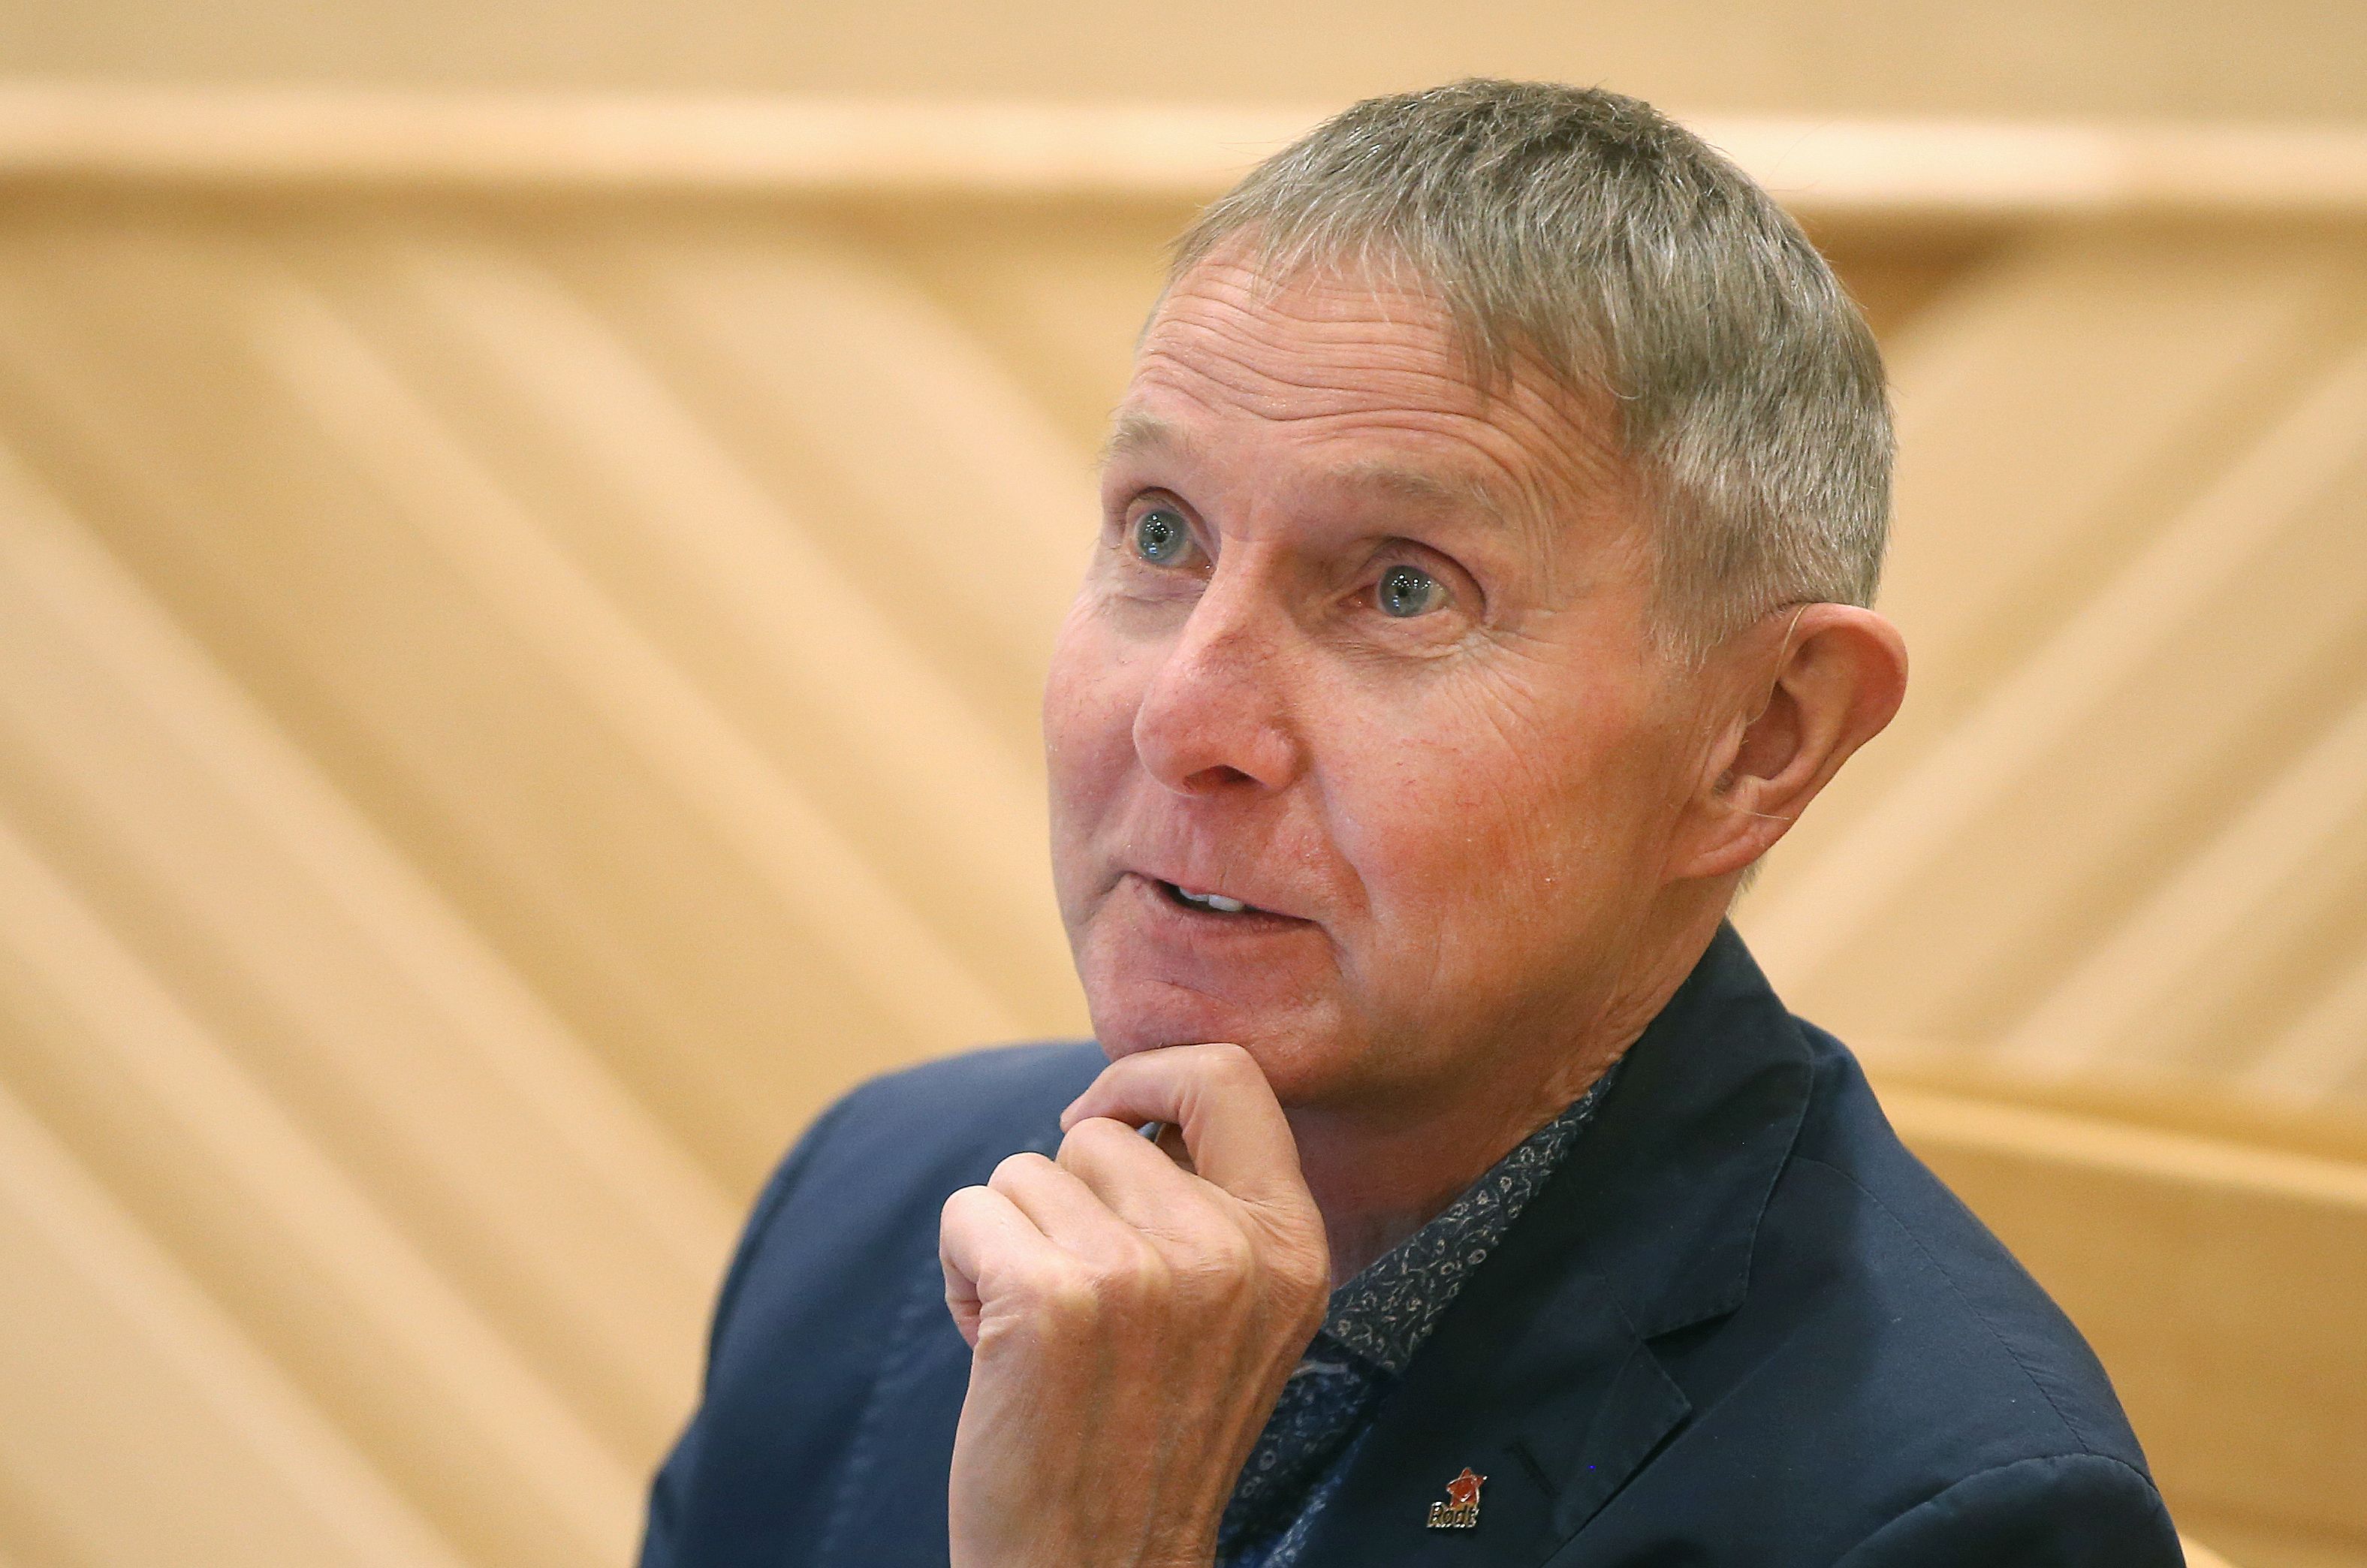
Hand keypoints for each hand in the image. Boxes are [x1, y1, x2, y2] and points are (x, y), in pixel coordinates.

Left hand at [939, 1043, 1330, 1567]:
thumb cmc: (1145, 1437)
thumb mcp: (1234, 1316)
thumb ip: (1211, 1208)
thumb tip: (1130, 1104)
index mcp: (1291, 1248)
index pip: (1232, 1078)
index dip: (1151, 1075)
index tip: (1103, 1114)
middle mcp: (1229, 1252)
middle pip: (1101, 1134)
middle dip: (1064, 1203)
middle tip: (1081, 1309)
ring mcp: (1141, 1274)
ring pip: (1023, 1173)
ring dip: (1011, 1243)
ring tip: (1044, 1342)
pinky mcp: (1049, 1300)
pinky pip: (967, 1212)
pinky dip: (962, 1272)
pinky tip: (997, 1353)